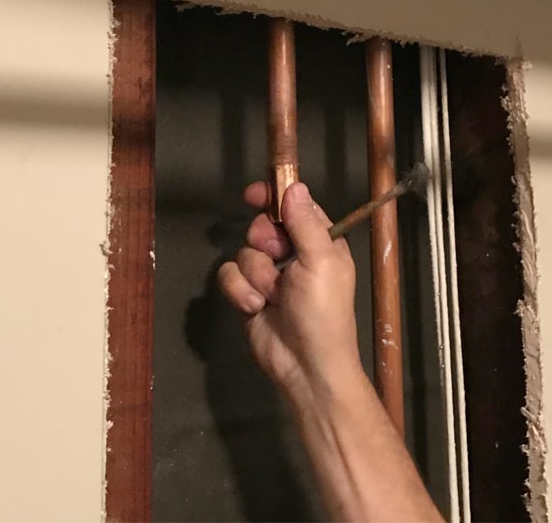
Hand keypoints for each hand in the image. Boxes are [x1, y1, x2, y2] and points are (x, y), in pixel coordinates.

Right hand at [218, 181, 361, 397]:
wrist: (305, 365)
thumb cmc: (322, 311)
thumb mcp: (321, 261)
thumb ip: (305, 222)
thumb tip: (295, 185)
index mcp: (319, 242)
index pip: (294, 206)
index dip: (275, 197)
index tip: (254, 194)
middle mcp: (294, 254)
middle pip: (263, 227)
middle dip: (264, 242)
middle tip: (277, 257)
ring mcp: (269, 275)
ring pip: (244, 252)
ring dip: (256, 275)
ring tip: (272, 296)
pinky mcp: (248, 293)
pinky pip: (230, 275)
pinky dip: (240, 291)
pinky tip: (256, 307)